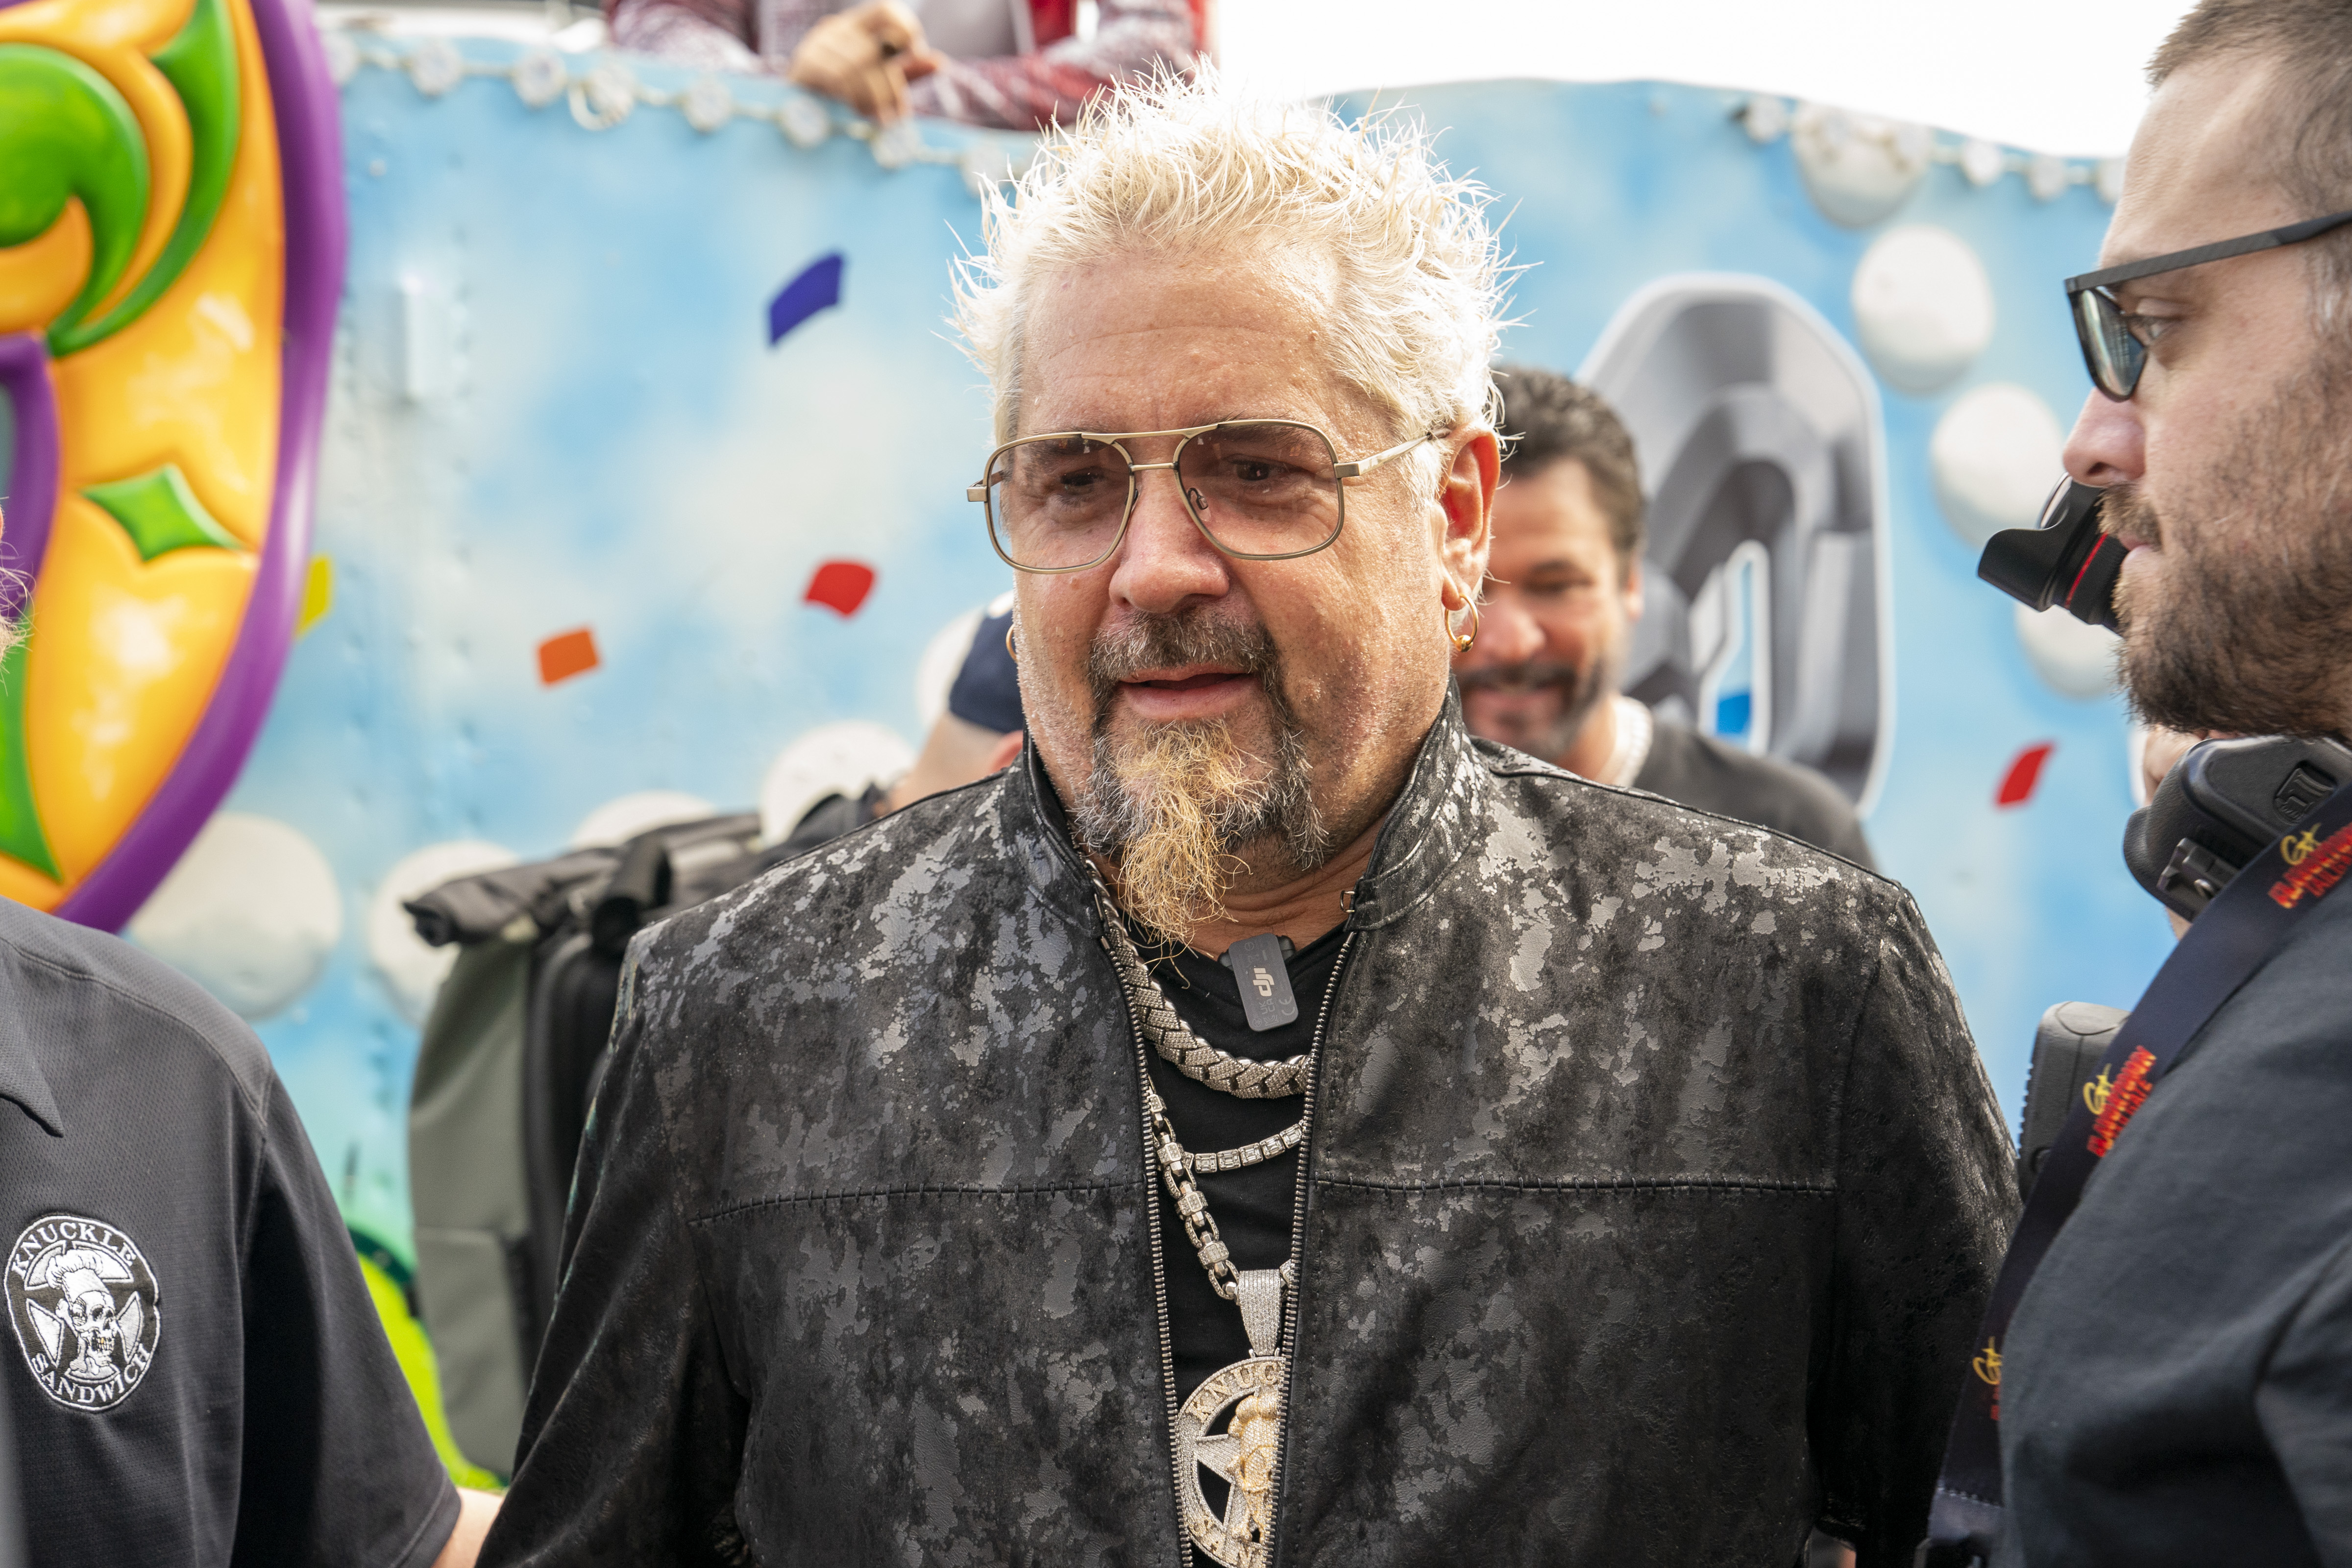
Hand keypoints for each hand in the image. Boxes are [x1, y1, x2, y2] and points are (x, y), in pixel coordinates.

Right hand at [785, 1, 941, 122]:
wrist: (800, 118)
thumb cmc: (844, 100)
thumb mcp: (882, 84)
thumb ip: (909, 72)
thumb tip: (940, 61)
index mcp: (857, 26)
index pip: (886, 9)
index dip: (906, 29)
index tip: (913, 56)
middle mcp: (836, 28)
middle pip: (876, 48)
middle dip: (890, 87)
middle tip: (894, 116)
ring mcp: (817, 43)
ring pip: (857, 66)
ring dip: (871, 98)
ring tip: (872, 118)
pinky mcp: (804, 63)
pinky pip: (836, 77)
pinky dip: (850, 98)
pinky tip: (852, 111)